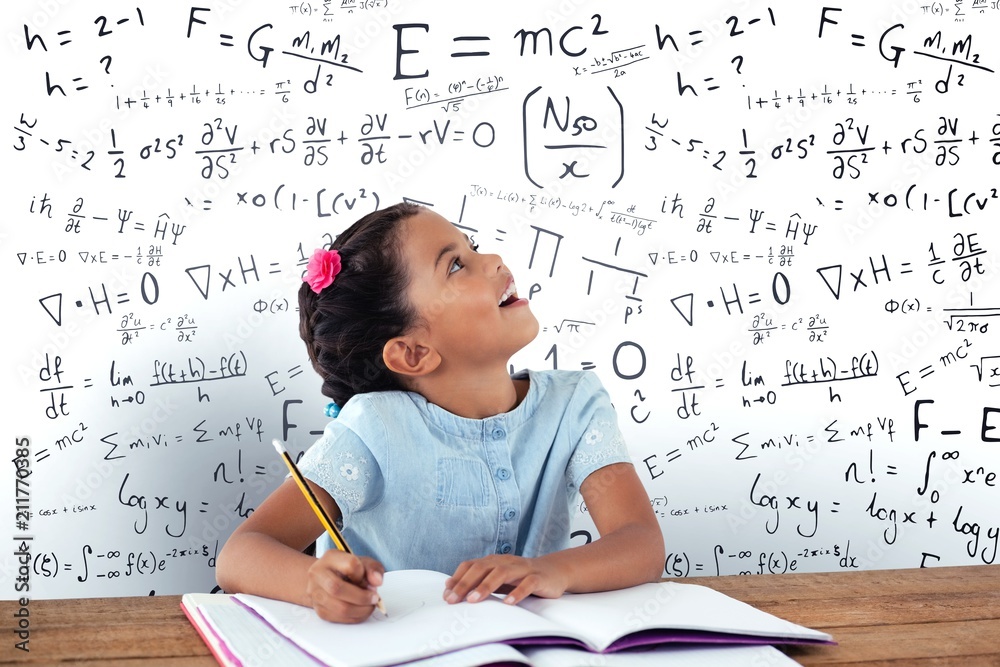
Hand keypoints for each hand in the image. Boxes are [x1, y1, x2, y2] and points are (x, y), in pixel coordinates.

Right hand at [305, 550, 384, 622]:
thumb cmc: (348, 570)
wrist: (327, 580)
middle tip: (374, 598)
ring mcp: (315, 593)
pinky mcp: (319, 610)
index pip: (350, 565)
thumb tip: (377, 582)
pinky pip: (338, 618)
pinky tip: (361, 611)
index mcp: (330, 558)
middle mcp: (318, 574)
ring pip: (339, 608)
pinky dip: (355, 617)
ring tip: (369, 606)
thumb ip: (374, 569)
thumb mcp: (364, 563)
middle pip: (337, 588)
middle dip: (362, 597)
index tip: (368, 580)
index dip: (363, 574)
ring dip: (361, 610)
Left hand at [443, 555, 567, 605]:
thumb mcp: (496, 578)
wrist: (553, 571)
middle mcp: (505, 561)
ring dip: (486, 586)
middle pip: (482, 568)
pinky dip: (517, 592)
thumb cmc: (520, 577)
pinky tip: (508, 603)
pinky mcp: (537, 577)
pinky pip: (527, 583)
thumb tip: (448, 585)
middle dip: (465, 584)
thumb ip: (475, 580)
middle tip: (453, 600)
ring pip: (502, 573)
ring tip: (474, 600)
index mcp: (493, 561)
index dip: (457, 579)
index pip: (470, 566)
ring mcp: (522, 568)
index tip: (446, 596)